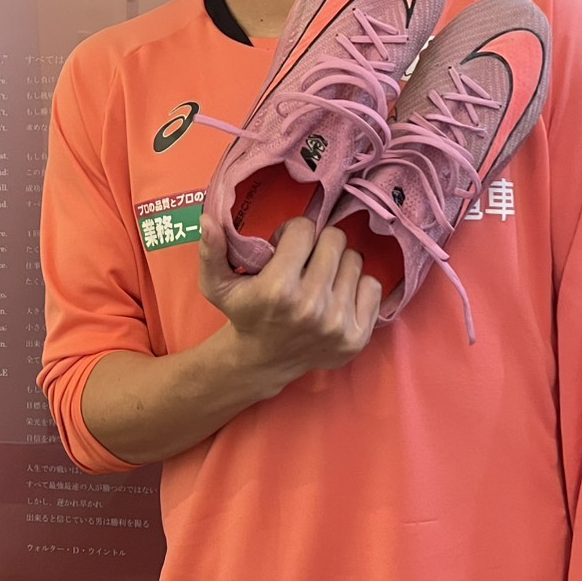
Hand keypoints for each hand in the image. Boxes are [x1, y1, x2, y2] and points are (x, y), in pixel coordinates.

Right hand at [198, 214, 381, 386]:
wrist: (263, 361)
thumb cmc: (243, 313)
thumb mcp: (217, 284)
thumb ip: (211, 250)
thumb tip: (208, 219)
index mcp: (278, 288)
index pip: (305, 228)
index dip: (293, 234)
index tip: (284, 248)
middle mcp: (311, 306)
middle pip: (335, 240)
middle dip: (318, 245)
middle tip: (305, 262)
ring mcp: (338, 323)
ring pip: (355, 260)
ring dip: (338, 264)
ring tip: (319, 279)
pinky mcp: (357, 336)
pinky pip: (373, 286)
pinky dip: (357, 286)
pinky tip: (336, 296)